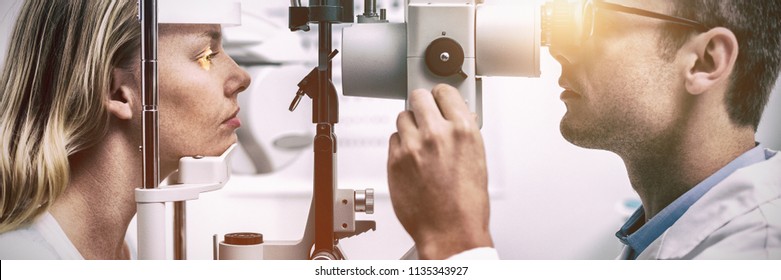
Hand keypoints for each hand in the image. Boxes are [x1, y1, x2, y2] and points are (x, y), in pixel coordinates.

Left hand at [387, 84, 492, 258]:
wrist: (450, 232)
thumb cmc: (467, 203)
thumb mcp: (477, 160)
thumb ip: (464, 133)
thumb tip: (459, 117)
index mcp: (463, 130)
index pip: (444, 91)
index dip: (440, 96)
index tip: (438, 99)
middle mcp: (436, 133)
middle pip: (418, 97)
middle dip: (422, 105)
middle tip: (425, 115)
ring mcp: (412, 146)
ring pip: (402, 117)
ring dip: (409, 126)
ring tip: (420, 144)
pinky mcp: (394, 161)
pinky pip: (393, 140)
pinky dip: (400, 146)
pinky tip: (412, 160)